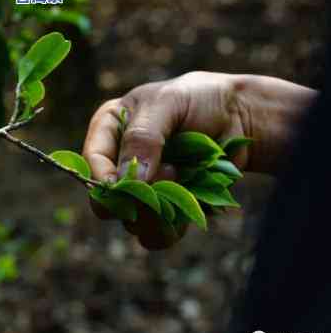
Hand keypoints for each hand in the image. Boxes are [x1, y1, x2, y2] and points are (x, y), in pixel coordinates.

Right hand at [83, 71, 315, 247]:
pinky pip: (157, 234)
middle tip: (170, 173)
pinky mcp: (164, 209)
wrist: (240, 117)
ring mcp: (141, 189)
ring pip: (133, 223)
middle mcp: (119, 162)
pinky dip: (174, 227)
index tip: (124, 186)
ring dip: (160, 212)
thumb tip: (132, 179)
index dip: (104, 177)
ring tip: (185, 178)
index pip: (92, 160)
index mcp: (109, 130)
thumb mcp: (168, 102)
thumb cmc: (199, 98)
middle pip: (108, 201)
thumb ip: (143, 136)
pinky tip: (193, 201)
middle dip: (136, 198)